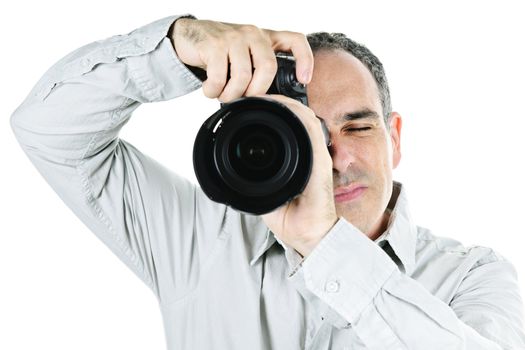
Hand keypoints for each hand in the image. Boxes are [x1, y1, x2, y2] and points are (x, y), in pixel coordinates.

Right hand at [170, 17, 313, 101]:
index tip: (304, 80)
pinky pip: (219, 77)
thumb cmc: (222, 52)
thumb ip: (258, 71)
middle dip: (257, 91)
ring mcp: (233, 37)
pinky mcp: (214, 44)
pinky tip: (210, 90)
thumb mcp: (245, 57)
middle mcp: (253, 34)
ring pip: (242, 75)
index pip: (295, 40)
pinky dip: (214, 90)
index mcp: (265, 38)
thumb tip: (269, 102)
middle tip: (245, 98)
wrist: (189, 36)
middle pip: (268, 66)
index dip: (305, 60)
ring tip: (223, 95)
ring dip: (231, 94)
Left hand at [259, 95, 338, 256]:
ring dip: (285, 103)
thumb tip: (232, 176)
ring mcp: (316, 155)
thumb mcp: (265, 196)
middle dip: (276, 103)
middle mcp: (308, 154)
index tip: (251, 106)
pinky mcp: (320, 161)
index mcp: (297, 160)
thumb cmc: (291, 218)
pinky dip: (297, 114)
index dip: (271, 112)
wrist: (309, 235)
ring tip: (264, 96)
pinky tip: (284, 106)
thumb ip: (254, 183)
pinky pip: (310, 130)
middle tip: (253, 97)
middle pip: (296, 117)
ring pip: (304, 117)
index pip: (287, 128)